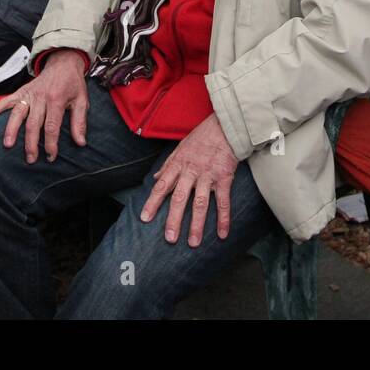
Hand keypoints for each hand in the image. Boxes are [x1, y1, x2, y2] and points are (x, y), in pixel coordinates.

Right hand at [0, 49, 87, 162]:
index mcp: (56, 99)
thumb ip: (80, 122)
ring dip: (12, 130)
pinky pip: (6, 100)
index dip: (50, 142)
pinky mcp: (21, 91)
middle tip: (30, 159)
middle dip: (31, 143)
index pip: (52, 125)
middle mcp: (40, 97)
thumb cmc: (73, 83)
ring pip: (17, 113)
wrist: (63, 62)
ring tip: (8, 145)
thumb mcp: (82, 100)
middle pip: (33, 123)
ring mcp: (29, 94)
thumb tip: (80, 142)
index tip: (50, 156)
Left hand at [140, 114, 237, 247]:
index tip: (145, 218)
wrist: (225, 126)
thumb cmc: (202, 137)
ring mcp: (208, 176)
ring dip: (197, 224)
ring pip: (200, 203)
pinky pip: (223, 201)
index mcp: (178, 165)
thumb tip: (155, 178)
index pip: (162, 186)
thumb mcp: (180, 148)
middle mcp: (191, 172)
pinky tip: (223, 233)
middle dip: (174, 220)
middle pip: (180, 199)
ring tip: (193, 242)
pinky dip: (223, 218)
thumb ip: (168, 165)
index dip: (153, 202)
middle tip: (170, 239)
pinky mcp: (224, 178)